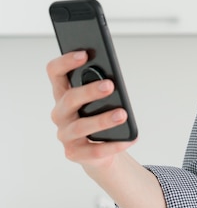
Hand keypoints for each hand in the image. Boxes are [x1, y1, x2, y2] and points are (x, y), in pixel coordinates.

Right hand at [47, 51, 135, 170]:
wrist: (99, 150)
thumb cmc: (99, 114)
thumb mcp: (100, 98)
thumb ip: (102, 84)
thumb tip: (112, 78)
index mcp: (63, 93)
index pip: (55, 72)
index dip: (66, 61)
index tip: (84, 54)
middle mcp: (60, 113)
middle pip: (69, 98)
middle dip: (89, 91)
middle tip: (110, 85)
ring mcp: (65, 135)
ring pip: (81, 126)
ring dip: (103, 119)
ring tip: (122, 114)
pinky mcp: (74, 154)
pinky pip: (95, 151)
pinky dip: (113, 145)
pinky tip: (130, 139)